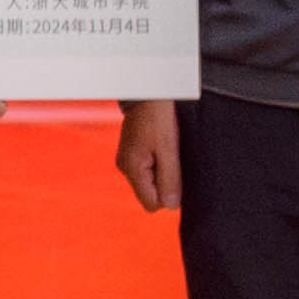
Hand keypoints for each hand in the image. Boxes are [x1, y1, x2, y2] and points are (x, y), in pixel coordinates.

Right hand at [112, 99, 179, 214]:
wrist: (145, 92)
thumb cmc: (157, 117)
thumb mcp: (169, 148)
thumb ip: (169, 178)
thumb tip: (171, 206)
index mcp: (133, 169)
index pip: (151, 204)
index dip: (167, 193)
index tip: (173, 171)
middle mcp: (125, 168)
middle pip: (150, 194)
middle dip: (164, 182)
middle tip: (170, 157)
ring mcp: (126, 160)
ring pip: (149, 182)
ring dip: (161, 171)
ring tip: (164, 149)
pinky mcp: (130, 153)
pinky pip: (146, 170)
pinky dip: (156, 162)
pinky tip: (160, 146)